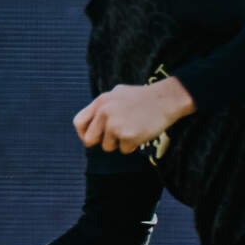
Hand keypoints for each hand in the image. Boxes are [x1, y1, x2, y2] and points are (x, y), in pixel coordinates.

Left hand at [74, 78, 194, 154]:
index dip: (83, 133)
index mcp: (100, 102)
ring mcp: (115, 125)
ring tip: (133, 128)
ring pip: (108, 147)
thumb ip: (102, 107)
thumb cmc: (143, 97)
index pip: (78, 122)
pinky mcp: (128, 136)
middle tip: (115, 138)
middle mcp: (104, 113)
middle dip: (101, 141)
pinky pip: (125, 150)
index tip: (92, 138)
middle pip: (90, 140)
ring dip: (120, 143)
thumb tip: (91, 122)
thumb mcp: (117, 93)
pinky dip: (133, 145)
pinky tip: (142, 132)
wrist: (166, 99)